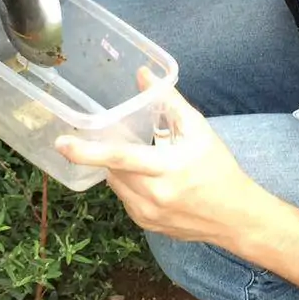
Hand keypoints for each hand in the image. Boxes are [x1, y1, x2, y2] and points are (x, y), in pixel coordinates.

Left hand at [54, 67, 264, 245]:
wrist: (236, 217)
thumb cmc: (219, 169)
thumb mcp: (199, 130)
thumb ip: (168, 101)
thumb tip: (143, 73)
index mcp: (167, 169)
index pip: (119, 158)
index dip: (87, 151)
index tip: (62, 143)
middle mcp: (153, 195)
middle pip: (112, 169)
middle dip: (113, 153)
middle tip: (127, 142)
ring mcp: (148, 215)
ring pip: (116, 185)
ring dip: (121, 170)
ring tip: (147, 162)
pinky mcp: (146, 225)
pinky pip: (125, 200)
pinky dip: (130, 186)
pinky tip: (151, 181)